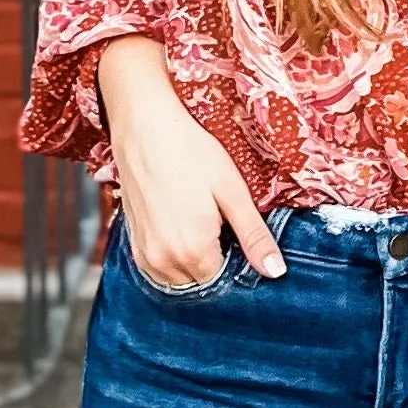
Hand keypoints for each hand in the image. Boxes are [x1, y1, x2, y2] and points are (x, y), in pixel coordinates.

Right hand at [95, 37, 285, 289]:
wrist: (143, 127)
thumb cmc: (191, 152)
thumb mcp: (233, 192)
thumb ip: (254, 237)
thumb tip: (275, 272)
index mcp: (194, 252)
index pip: (225, 280)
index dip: (237, 259)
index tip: (237, 232)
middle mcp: (164, 261)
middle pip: (201, 281)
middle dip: (216, 261)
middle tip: (220, 223)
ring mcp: (144, 254)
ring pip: (179, 278)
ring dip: (193, 261)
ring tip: (200, 221)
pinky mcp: (132, 242)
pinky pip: (158, 267)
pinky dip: (173, 256)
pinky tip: (180, 224)